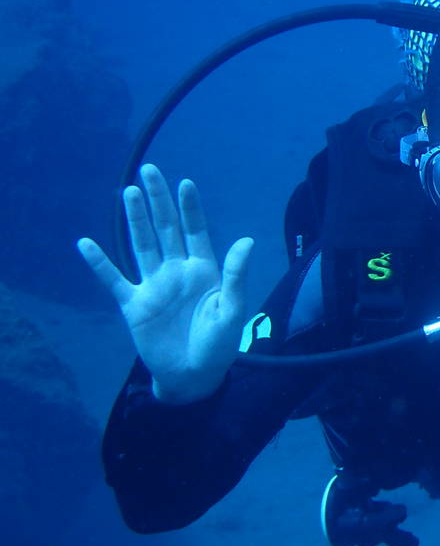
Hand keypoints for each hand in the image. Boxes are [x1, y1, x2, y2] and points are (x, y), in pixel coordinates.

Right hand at [77, 164, 253, 403]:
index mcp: (203, 270)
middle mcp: (177, 271)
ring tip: (128, 192)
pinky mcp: (134, 304)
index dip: (190, 208)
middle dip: (159, 201)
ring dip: (135, 220)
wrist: (193, 375)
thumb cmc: (219, 343)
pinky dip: (100, 263)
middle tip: (150, 170)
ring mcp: (154, 285)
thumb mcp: (232, 309)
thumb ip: (236, 275)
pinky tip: (86, 243)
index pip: (196, 231)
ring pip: (142, 245)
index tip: (185, 182)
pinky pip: (114, 279)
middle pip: (166, 229)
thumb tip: (245, 240)